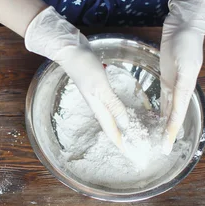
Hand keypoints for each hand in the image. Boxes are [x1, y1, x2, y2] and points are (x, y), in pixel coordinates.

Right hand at [25, 7, 128, 148]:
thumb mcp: (101, 86)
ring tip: (131, 133)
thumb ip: (113, 104)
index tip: (130, 155)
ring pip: (111, 117)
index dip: (120, 143)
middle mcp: (98, 105)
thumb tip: (126, 124)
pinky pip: (111, 105)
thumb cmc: (84, 67)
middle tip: (134, 147)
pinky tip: (123, 110)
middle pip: (111, 126)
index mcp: (98, 107)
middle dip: (121, 138)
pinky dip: (119, 111)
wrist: (70, 50)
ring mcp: (98, 96)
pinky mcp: (99, 87)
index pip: (111, 130)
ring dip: (120, 126)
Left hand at [159, 0, 204, 153]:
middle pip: (174, 116)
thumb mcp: (183, 63)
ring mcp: (174, 82)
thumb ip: (180, 82)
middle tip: (161, 149)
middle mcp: (181, 88)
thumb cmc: (185, 41)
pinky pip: (165, 97)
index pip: (177, 115)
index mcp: (186, 86)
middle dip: (168, 132)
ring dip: (165, 123)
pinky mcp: (167, 76)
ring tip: (159, 138)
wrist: (184, 23)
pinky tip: (158, 118)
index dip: (171, 132)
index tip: (165, 146)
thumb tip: (177, 102)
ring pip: (169, 109)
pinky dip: (163, 109)